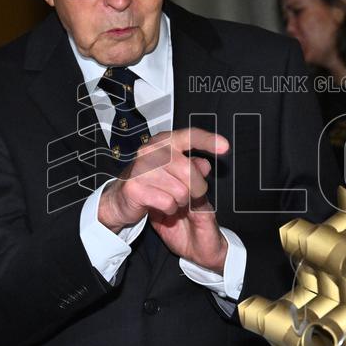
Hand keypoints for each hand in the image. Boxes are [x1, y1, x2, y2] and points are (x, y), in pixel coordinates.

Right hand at [98, 128, 229, 270]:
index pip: (190, 136)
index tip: (225, 147)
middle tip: (189, 195)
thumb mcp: (175, 173)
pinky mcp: (135, 187)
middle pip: (190, 171)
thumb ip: (193, 167)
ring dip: (181, 201)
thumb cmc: (151, 183)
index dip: (208, 141)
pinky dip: (169, 209)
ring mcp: (141, 168)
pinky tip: (161, 206)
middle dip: (196, 189)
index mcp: (164, 142)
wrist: (121, 200)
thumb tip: (206, 165)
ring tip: (170, 199)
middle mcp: (151, 150)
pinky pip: (168, 202)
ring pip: (180, 191)